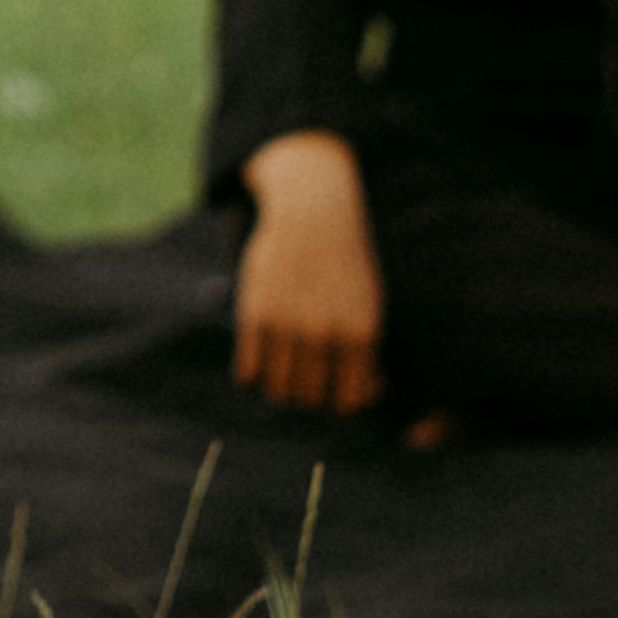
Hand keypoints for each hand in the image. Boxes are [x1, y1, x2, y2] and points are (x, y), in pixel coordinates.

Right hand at [231, 131, 384, 416]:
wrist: (313, 213)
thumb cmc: (345, 269)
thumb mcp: (367, 308)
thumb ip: (365, 357)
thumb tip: (353, 403)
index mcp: (361, 333)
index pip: (349, 402)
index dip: (341, 404)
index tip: (335, 389)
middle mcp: (325, 333)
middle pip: (311, 400)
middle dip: (308, 398)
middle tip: (305, 380)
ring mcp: (289, 324)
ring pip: (279, 392)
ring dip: (280, 390)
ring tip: (282, 372)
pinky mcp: (256, 313)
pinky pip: (249, 372)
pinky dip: (253, 374)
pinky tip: (260, 357)